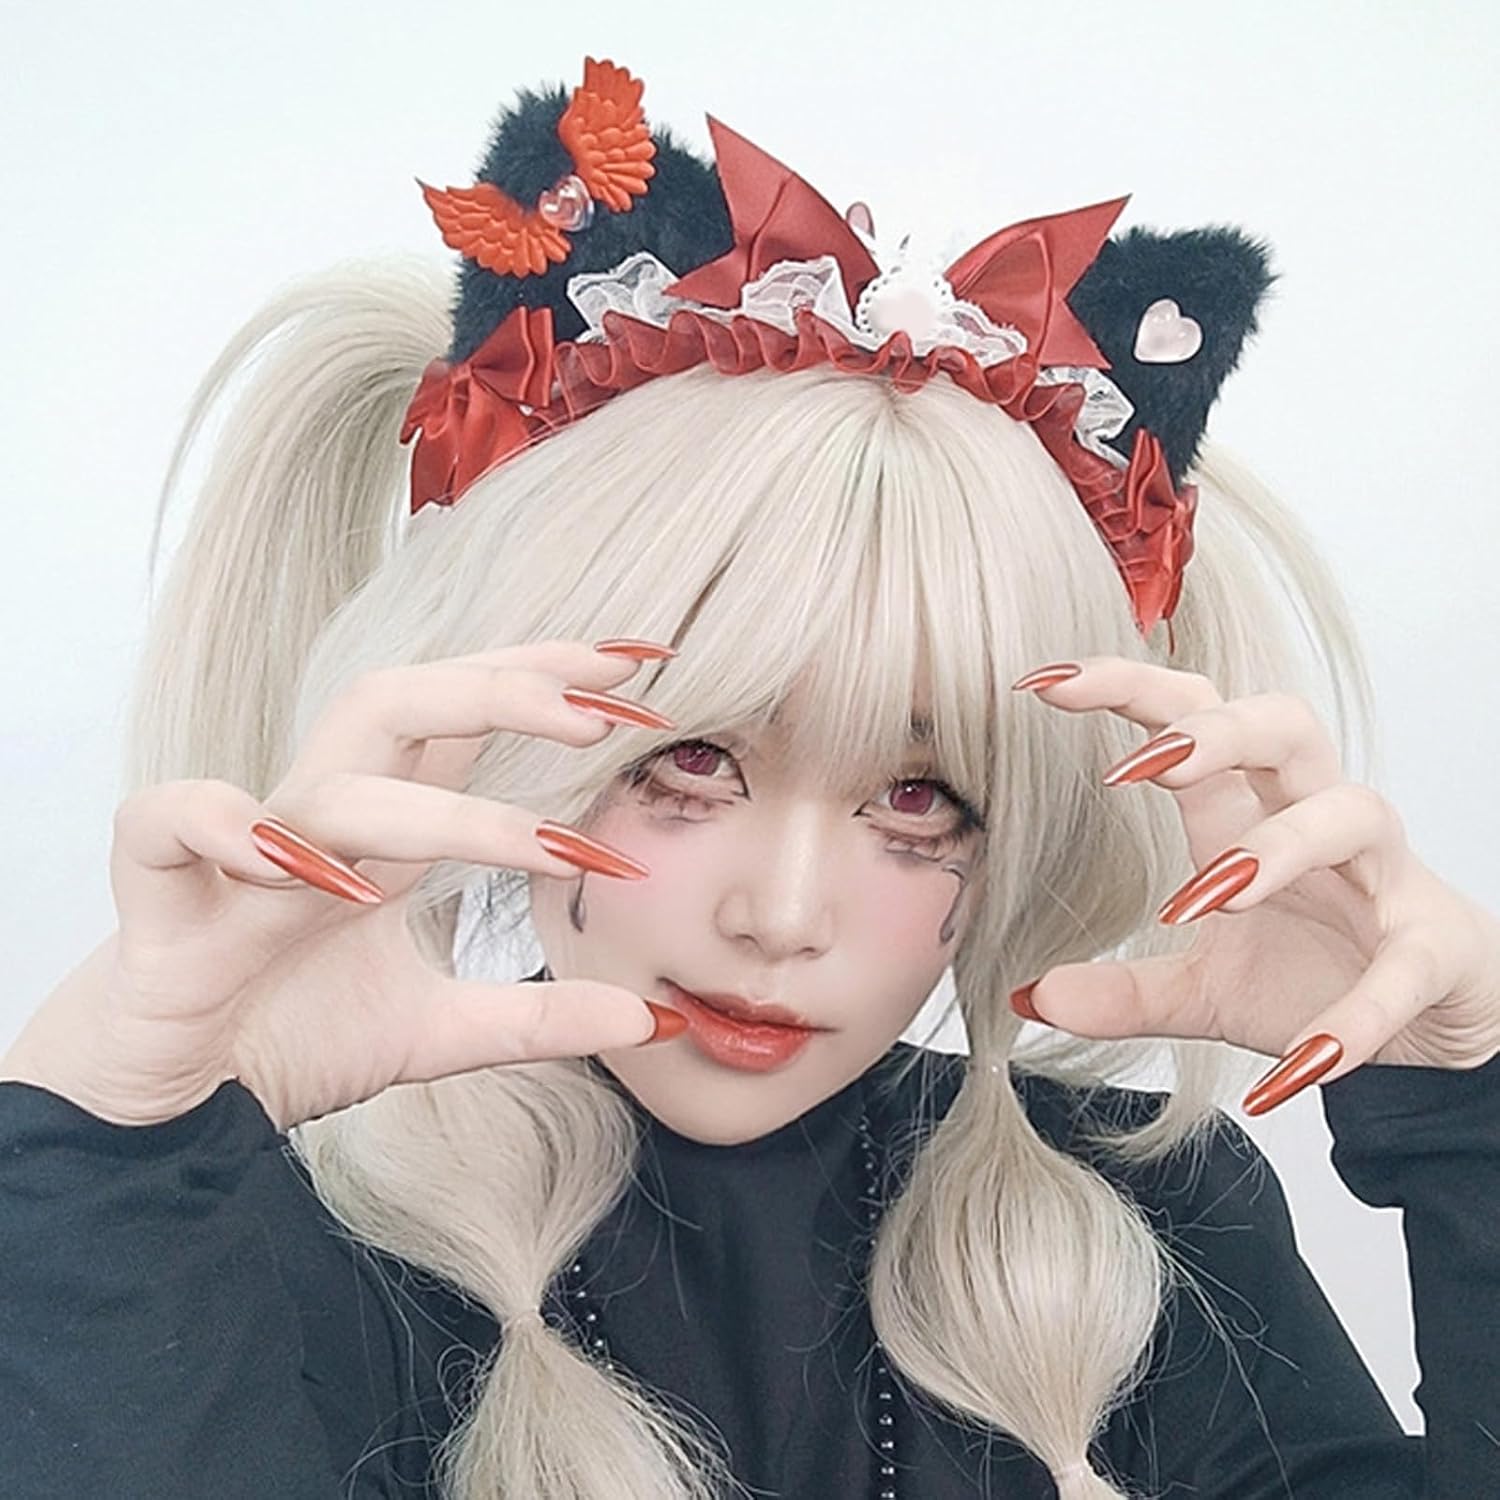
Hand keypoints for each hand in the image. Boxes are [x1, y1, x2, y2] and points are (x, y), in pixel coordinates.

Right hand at [0, 639, 685, 1131]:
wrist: (168, 1109)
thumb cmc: (287, 1034)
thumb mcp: (434, 1033)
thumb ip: (535, 1019)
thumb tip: (649, 1015)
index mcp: (382, 829)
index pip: (464, 719)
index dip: (546, 678)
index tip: (643, 668)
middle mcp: (320, 817)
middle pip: (403, 703)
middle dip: (506, 692)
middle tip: (612, 713)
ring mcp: (240, 853)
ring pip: (331, 780)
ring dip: (442, 812)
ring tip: (545, 850)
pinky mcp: (159, 898)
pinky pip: (167, 823)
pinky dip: (228, 828)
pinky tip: (312, 876)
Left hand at [1008, 659, 1499, 1114]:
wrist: (1430, 1035)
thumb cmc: (1316, 972)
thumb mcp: (1205, 990)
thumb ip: (1124, 990)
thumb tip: (1031, 996)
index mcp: (1248, 815)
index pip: (1192, 721)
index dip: (1126, 690)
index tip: (1043, 683)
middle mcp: (1316, 823)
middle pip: (1282, 727)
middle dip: (1216, 730)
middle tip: (1143, 763)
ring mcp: (1383, 879)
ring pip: (1352, 814)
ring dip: (1280, 848)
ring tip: (1212, 895)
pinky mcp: (1434, 949)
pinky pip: (1404, 965)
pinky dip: (1357, 1013)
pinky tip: (1302, 1059)